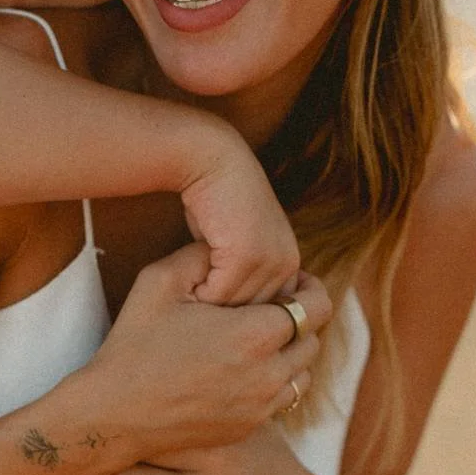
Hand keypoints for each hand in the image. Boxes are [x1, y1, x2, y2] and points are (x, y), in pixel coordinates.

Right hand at [86, 246, 330, 464]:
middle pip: (313, 340)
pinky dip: (274, 382)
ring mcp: (261, 407)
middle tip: (273, 308)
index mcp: (254, 335)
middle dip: (300, 320)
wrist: (114, 414)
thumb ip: (201, 255)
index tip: (294, 284)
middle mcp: (268, 375)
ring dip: (291, 354)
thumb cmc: (134, 344)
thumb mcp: (159, 281)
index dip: (310, 290)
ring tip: (261, 340)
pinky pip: (281, 400)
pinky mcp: (248, 427)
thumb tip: (228, 246)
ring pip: (303, 374)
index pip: (316, 308)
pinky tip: (245, 369)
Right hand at [179, 133, 300, 304]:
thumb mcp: (235, 244)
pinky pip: (220, 294)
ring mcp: (271, 259)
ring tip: (189, 296)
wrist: (211, 161)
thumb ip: (244, 276)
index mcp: (289, 261)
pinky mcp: (247, 255)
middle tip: (195, 302)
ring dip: (210, 305)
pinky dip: (199, 293)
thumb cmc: (213, 202)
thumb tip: (234, 308)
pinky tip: (186, 283)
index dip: (236, 311)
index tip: (208, 300)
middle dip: (224, 313)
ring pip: (238, 307)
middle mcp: (287, 262)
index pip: (268, 311)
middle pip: (254, 314)